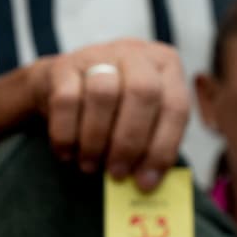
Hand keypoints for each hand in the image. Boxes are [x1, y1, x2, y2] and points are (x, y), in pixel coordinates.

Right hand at [30, 39, 188, 190]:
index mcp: (166, 65)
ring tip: (90, 165)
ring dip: (96, 140)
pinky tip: (67, 153)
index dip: (162, 148)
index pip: (175, 106)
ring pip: (103, 94)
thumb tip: (147, 182)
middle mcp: (135, 53)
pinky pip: (66, 100)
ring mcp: (98, 54)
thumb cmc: (113, 109)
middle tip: (117, 173)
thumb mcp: (142, 118)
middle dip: (130, 141)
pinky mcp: (63, 65)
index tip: (146, 182)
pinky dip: (66, 135)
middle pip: (143, 92)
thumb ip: (151, 144)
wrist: (61, 85)